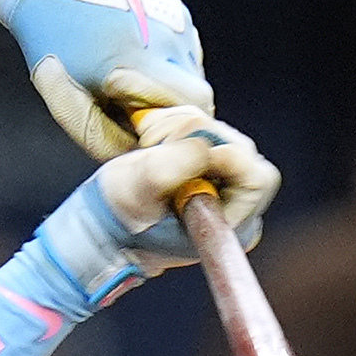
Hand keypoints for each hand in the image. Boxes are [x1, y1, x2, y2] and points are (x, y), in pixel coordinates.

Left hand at [0, 0, 210, 159]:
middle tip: (143, 119)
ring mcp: (177, 21)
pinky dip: (170, 69)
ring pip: (193, 76)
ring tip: (134, 88)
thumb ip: (104, 135)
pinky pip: (186, 54)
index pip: (194, 109)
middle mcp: (168, 38)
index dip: (178, 129)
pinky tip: (139, 64)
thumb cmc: (53, 41)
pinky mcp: (178, 12)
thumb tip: (141, 155)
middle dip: (177, 115)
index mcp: (140, 60)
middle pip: (199, 96)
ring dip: (172, 92)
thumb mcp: (68, 99)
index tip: (146, 133)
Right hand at [26, 117, 278, 313]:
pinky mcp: (206, 170)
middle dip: (200, 136)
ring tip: (149, 144)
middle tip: (157, 143)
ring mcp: (222, 189)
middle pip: (241, 149)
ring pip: (223, 136)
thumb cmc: (117, 220)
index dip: (227, 155)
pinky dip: (180, 127)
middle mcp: (234, 209)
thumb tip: (206, 145)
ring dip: (184, 129)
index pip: (256, 177)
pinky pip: (207, 133)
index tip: (188, 149)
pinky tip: (153, 140)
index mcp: (229, 226)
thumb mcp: (138, 190)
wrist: (100, 229)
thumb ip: (174, 166)